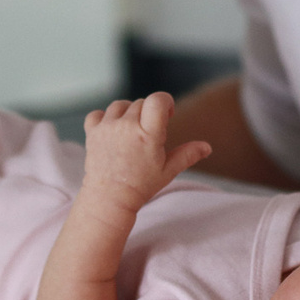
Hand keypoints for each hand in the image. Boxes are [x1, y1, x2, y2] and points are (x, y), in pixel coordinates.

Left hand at [81, 93, 212, 210]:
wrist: (109, 199)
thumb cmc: (141, 186)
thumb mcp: (168, 171)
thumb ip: (188, 155)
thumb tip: (207, 147)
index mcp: (148, 135)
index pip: (157, 100)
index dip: (165, 102)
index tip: (166, 115)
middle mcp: (127, 127)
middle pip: (141, 102)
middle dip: (148, 114)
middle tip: (148, 135)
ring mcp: (107, 128)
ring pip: (120, 105)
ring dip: (128, 114)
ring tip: (131, 132)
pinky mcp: (92, 132)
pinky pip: (98, 114)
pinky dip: (105, 119)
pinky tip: (112, 131)